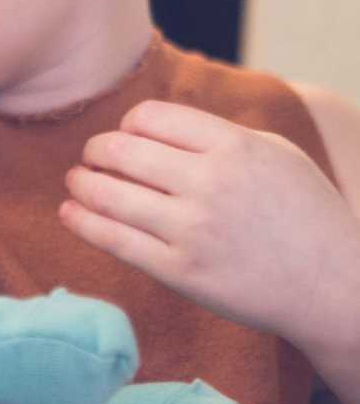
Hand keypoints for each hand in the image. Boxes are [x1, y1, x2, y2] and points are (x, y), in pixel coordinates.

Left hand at [59, 100, 359, 356]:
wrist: (333, 285)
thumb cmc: (304, 213)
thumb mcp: (274, 152)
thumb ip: (217, 133)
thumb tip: (155, 124)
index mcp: (232, 146)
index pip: (150, 118)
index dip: (128, 125)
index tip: (126, 135)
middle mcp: (209, 183)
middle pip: (122, 151)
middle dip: (95, 150)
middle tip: (89, 156)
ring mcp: (192, 230)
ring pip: (110, 195)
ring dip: (82, 183)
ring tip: (75, 181)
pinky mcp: (180, 272)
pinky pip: (115, 240)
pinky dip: (82, 222)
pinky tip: (70, 212)